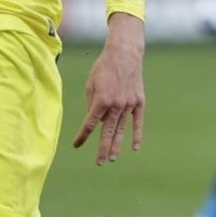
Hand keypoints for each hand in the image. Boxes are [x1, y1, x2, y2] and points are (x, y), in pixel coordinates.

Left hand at [72, 15, 145, 163]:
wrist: (124, 54)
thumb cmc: (103, 67)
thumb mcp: (90, 83)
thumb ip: (91, 103)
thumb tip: (96, 121)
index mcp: (101, 100)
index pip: (90, 124)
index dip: (83, 136)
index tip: (76, 145)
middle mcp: (115, 105)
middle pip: (107, 132)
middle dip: (102, 148)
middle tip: (99, 162)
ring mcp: (129, 105)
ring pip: (121, 130)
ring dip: (116, 145)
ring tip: (111, 158)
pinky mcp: (139, 102)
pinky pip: (137, 122)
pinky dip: (136, 135)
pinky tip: (134, 147)